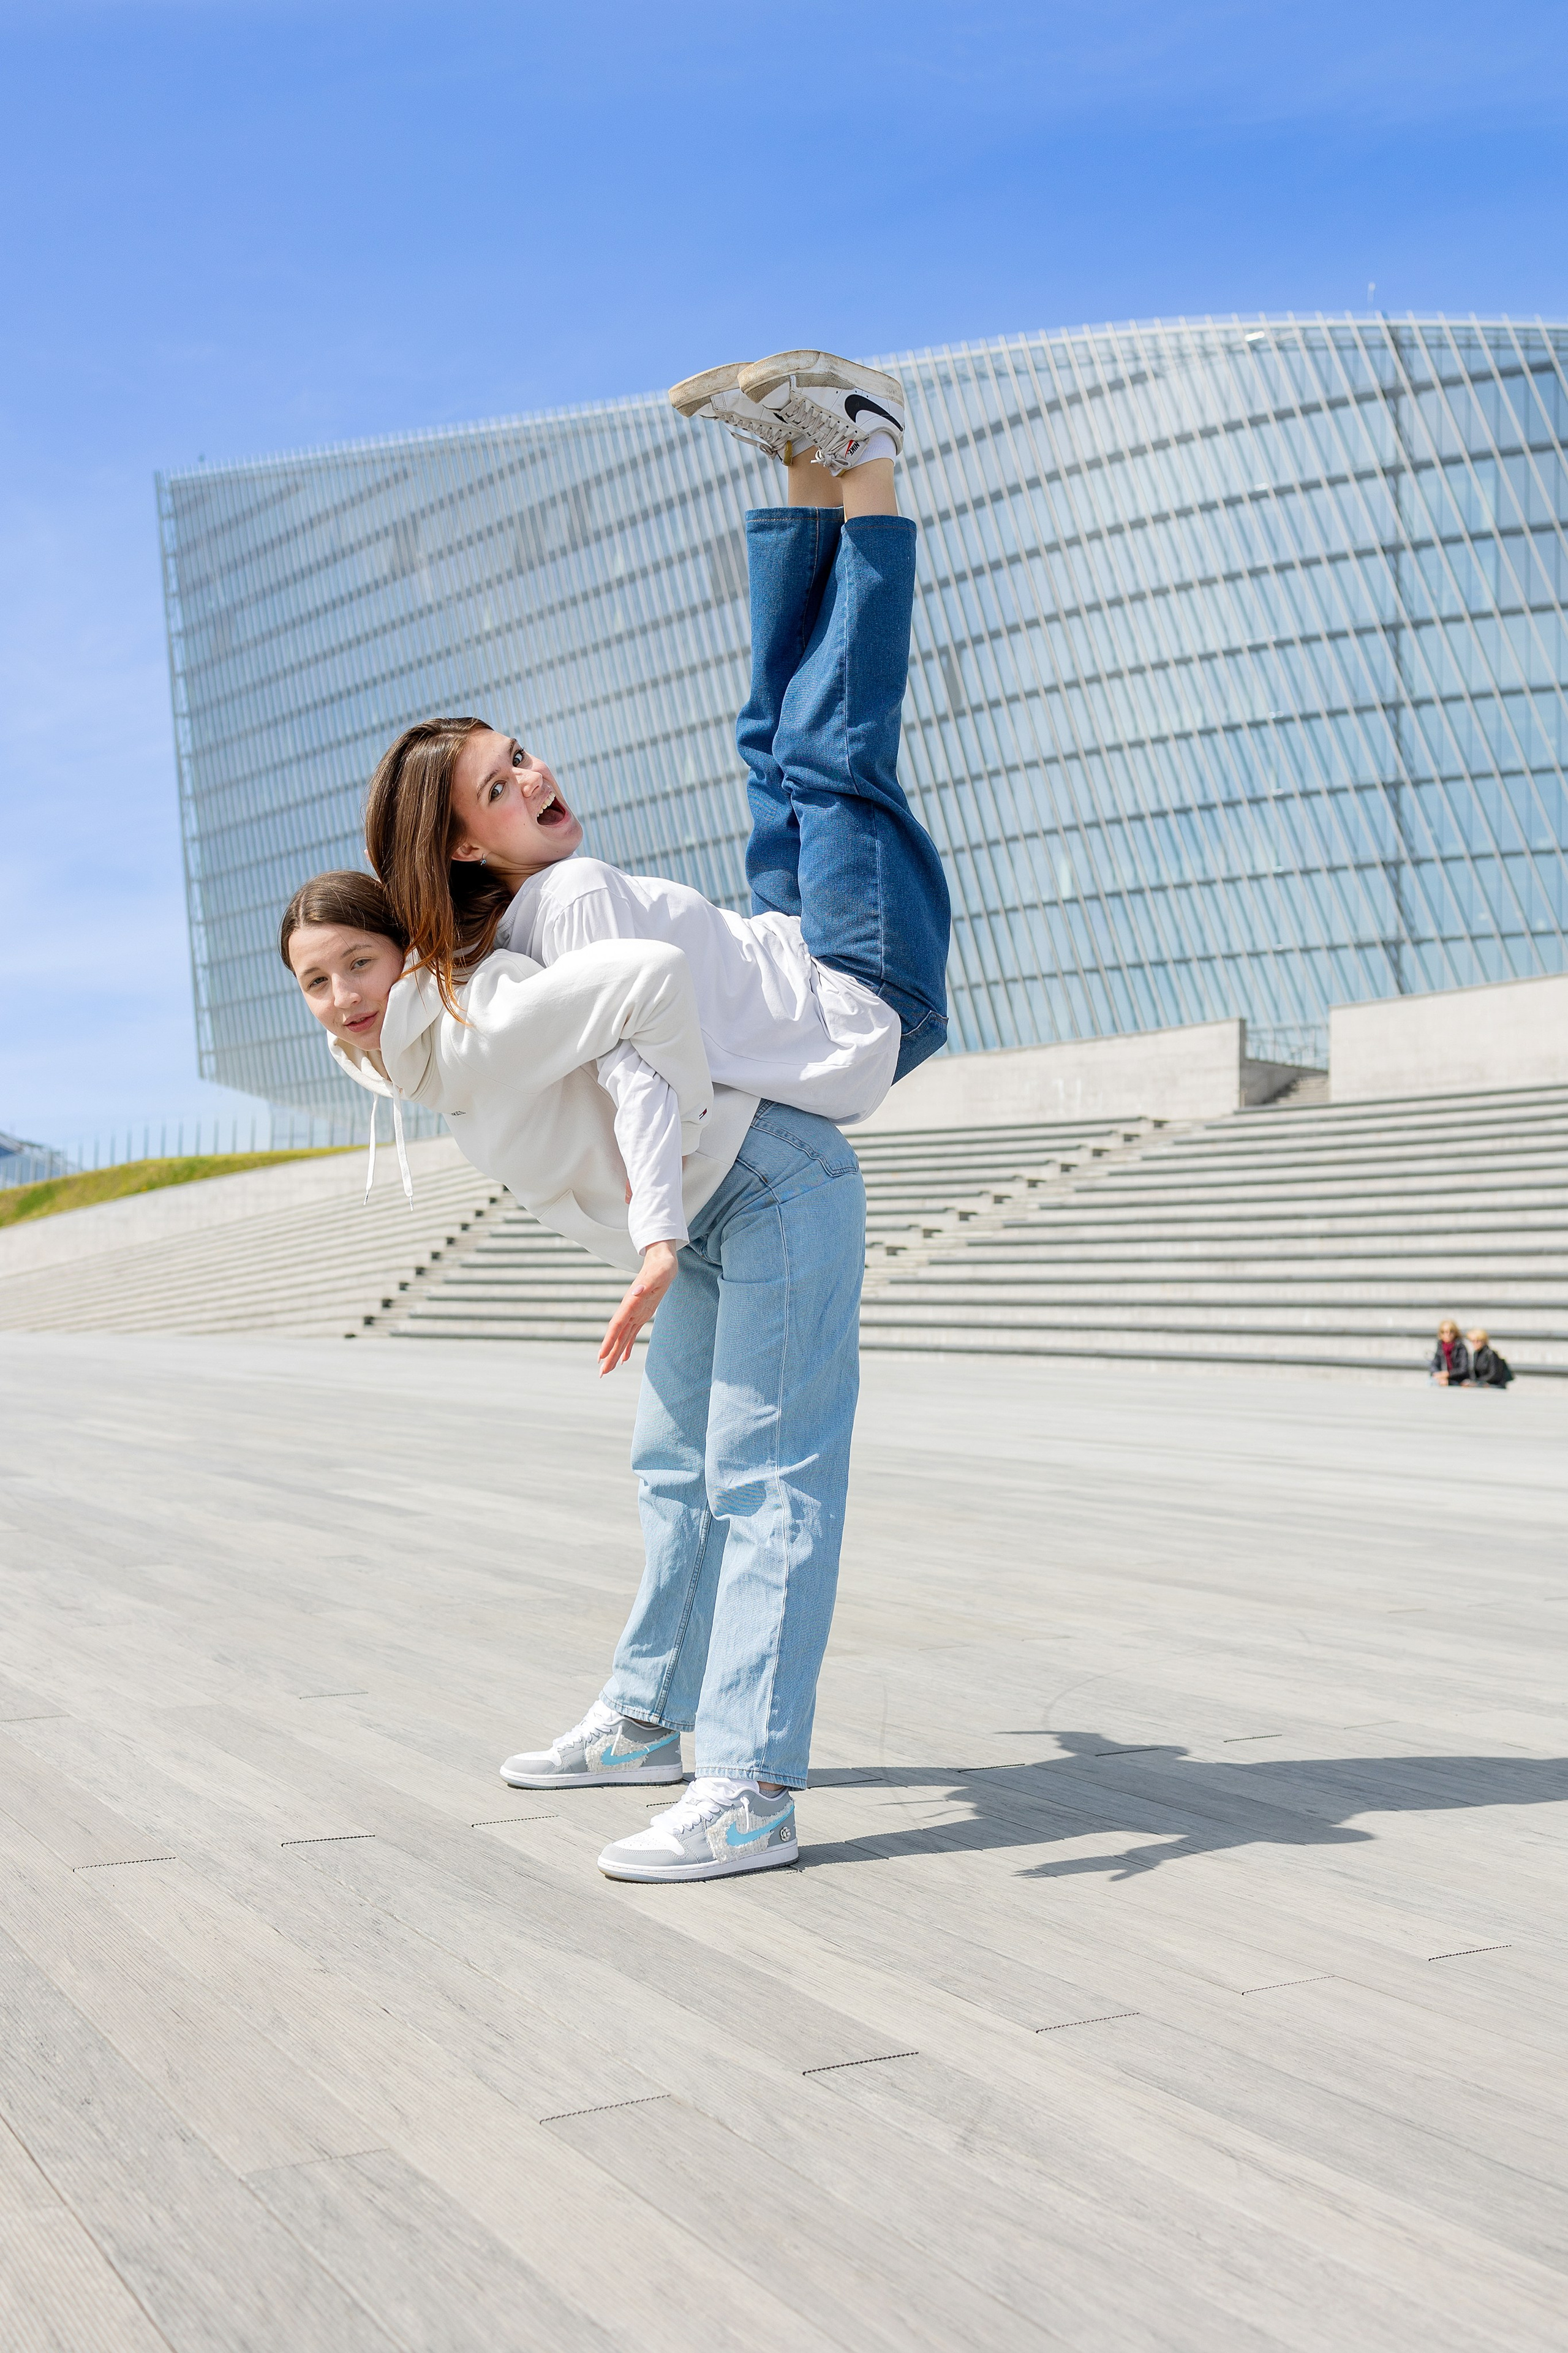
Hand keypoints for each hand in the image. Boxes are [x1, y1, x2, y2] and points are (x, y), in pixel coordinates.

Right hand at [599, 1241, 680, 1375]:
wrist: (662, 1260)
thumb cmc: (662, 1266)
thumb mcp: (658, 1274)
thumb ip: (647, 1283)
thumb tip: (636, 1292)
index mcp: (630, 1303)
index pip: (616, 1325)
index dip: (608, 1340)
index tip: (600, 1356)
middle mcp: (629, 1310)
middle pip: (616, 1336)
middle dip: (608, 1354)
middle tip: (601, 1373)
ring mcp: (634, 1313)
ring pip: (622, 1337)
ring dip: (614, 1354)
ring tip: (607, 1370)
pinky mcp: (641, 1314)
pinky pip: (631, 1334)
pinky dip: (626, 1347)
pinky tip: (622, 1359)